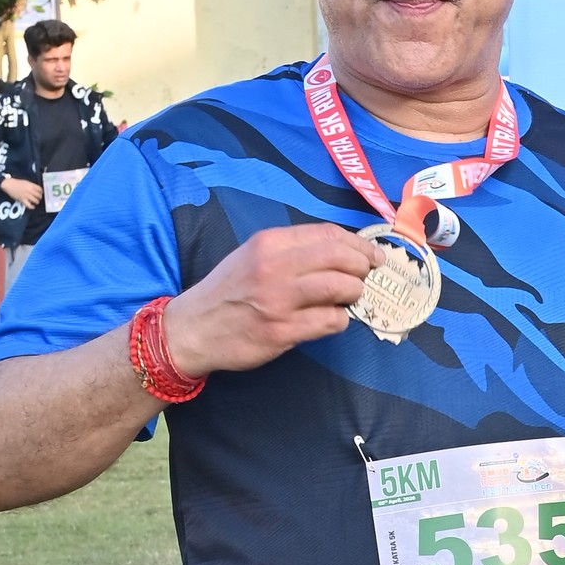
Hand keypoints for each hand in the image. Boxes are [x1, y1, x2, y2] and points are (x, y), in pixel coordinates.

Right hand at [0, 176, 40, 208]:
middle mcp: (30, 190)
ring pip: (36, 201)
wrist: (9, 184)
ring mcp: (26, 195)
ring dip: (37, 202)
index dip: (41, 192)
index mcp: (31, 185)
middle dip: (39, 197)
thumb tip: (37, 189)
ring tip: (36, 202)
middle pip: (39, 196)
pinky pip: (29, 205)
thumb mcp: (26, 182)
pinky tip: (33, 206)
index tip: (40, 193)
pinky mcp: (22, 200)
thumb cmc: (17, 182)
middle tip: (38, 198)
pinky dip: (32, 207)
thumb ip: (32, 185)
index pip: (40, 189)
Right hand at [163, 221, 378, 378]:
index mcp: (269, 243)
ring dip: (353, 294)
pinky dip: (338, 320)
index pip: (329, 234)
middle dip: (362, 267)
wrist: (192, 329)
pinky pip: (331, 321)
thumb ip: (293, 250)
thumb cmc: (228, 291)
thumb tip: (344, 250)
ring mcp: (279, 300)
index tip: (371, 254)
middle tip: (363, 277)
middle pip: (341, 258)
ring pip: (342, 288)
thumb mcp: (253, 256)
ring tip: (346, 299)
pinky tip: (328, 320)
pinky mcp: (282, 330)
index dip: (358, 244)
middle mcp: (275, 266)